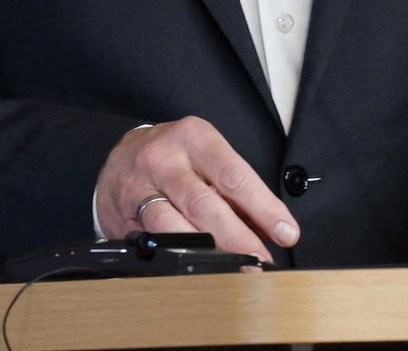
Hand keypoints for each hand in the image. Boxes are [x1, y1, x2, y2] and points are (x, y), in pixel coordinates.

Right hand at [94, 117, 298, 262]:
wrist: (121, 156)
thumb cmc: (174, 158)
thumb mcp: (204, 157)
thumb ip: (234, 189)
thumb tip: (271, 228)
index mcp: (194, 137)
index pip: (235, 176)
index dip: (264, 208)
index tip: (286, 233)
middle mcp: (165, 157)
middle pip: (206, 204)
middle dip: (239, 238)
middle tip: (261, 261)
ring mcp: (141, 184)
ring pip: (177, 225)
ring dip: (211, 252)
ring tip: (236, 269)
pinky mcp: (125, 211)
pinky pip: (154, 238)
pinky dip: (179, 256)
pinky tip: (197, 267)